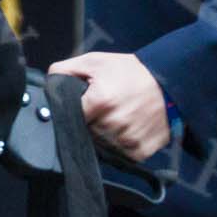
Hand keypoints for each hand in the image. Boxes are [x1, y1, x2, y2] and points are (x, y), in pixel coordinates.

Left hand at [49, 51, 171, 160]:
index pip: (72, 119)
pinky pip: (120, 155)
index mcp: (99, 102)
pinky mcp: (139, 152)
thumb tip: (46, 82)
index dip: (78, 112)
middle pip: (86, 134)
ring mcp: (126, 141)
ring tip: (119, 117)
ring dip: (105, 136)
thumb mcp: (96, 61)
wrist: (171, 82)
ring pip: (102, 147)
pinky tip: (130, 128)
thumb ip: (65, 69)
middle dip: (91, 123)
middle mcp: (112, 125)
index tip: (87, 106)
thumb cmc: (131, 71)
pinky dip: (121, 145)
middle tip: (107, 108)